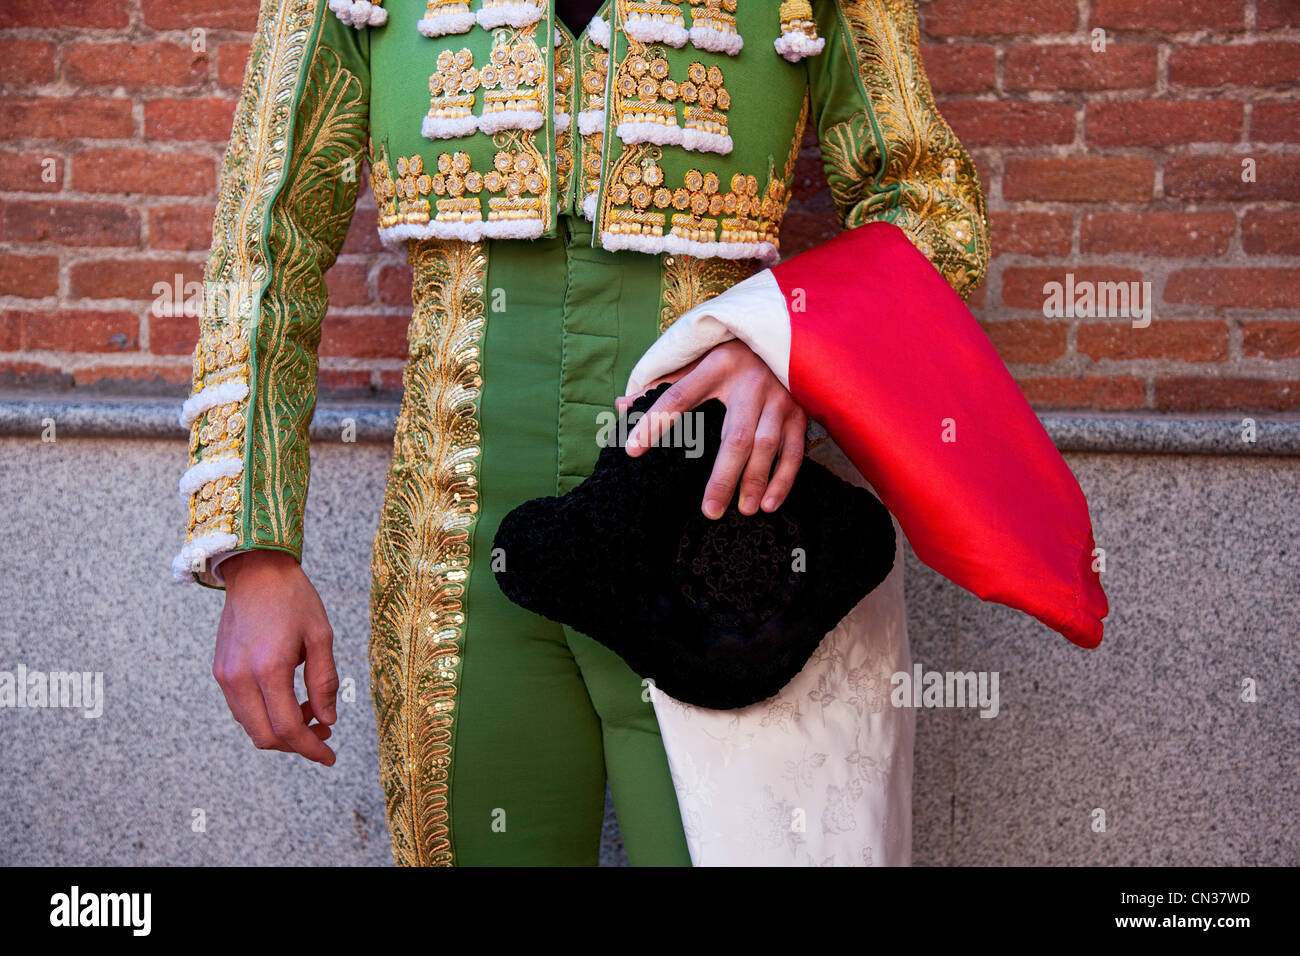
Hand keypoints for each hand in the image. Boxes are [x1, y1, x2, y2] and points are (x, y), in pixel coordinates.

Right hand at [213, 550, 337, 765]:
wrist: (256, 570)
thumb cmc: (293, 598)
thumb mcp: (321, 636)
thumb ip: (324, 682)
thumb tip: (328, 720)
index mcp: (268, 669)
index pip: (288, 728)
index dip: (310, 749)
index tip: (329, 757)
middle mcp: (240, 678)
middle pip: (265, 736)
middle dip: (297, 745)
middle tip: (324, 735)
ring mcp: (225, 676)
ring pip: (251, 726)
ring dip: (281, 730)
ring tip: (312, 714)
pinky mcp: (220, 671)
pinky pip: (242, 709)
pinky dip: (265, 715)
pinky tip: (289, 701)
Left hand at [616, 339, 807, 518]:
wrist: (785, 335)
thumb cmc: (731, 355)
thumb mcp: (698, 360)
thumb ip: (663, 384)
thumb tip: (622, 406)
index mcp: (716, 366)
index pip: (679, 396)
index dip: (654, 422)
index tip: (632, 450)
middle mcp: (750, 383)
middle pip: (735, 436)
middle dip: (723, 476)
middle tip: (709, 511)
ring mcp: (778, 398)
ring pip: (766, 445)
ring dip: (755, 481)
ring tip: (742, 510)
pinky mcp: (799, 412)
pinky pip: (794, 450)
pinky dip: (783, 478)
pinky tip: (768, 502)